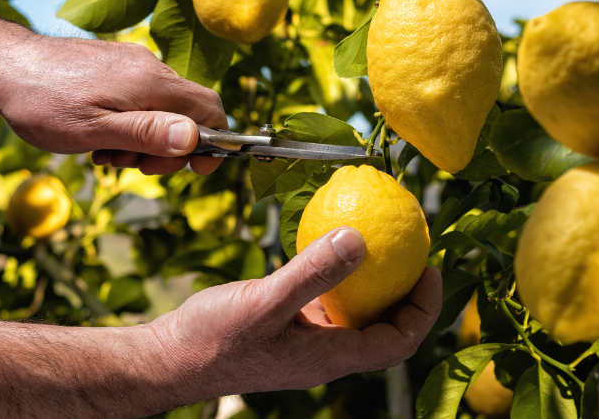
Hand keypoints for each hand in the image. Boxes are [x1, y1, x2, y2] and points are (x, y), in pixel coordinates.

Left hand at [0, 37, 227, 175]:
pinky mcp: (113, 65)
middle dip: (167, 149)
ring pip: (160, 110)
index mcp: (150, 83)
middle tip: (129, 167)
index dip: (213, 143)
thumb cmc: (42, 102)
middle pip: (186, 113)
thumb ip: (147, 134)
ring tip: (104, 155)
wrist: (0, 65)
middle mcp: (148, 67)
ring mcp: (130, 63)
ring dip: (142, 141)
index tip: (196, 170)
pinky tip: (97, 139)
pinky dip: (127, 125)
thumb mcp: (94, 131)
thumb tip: (194, 138)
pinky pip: (138, 100)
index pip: (210, 109)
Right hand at [148, 227, 441, 395]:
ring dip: (369, 281)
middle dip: (404, 292)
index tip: (430, 267)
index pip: (397, 342)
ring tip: (377, 241)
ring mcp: (303, 341)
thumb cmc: (212, 340)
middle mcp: (323, 352)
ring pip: (351, 312)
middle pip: (382, 327)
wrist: (169, 359)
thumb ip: (312, 272)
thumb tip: (361, 238)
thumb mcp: (265, 302)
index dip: (423, 309)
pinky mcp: (283, 326)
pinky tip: (325, 243)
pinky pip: (320, 300)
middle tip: (411, 248)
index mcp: (329, 357)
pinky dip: (331, 275)